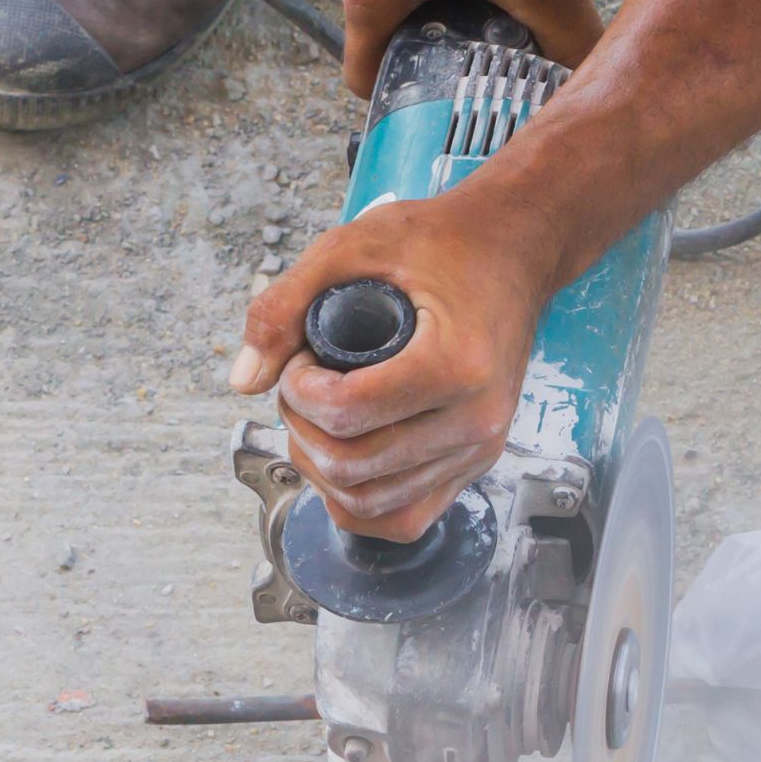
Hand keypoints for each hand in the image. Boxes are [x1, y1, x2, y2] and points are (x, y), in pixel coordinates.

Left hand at [228, 186, 561, 540]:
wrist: (516, 250)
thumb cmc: (444, 242)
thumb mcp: (353, 247)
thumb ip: (285, 305)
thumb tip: (244, 380)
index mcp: (456, 365)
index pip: (347, 413)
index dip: (298, 391)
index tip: (300, 360)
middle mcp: (476, 419)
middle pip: (352, 466)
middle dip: (302, 427)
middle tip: (304, 383)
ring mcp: (480, 448)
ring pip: (370, 503)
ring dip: (323, 467)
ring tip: (322, 415)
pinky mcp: (477, 463)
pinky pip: (405, 518)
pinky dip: (359, 500)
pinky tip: (344, 453)